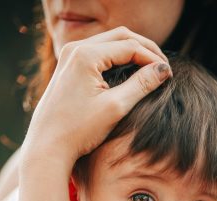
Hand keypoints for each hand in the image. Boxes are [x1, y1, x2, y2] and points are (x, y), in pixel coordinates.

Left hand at [21, 27, 170, 170]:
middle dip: (145, 49)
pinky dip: (117, 60)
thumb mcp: (115, 107)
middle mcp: (75, 49)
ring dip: (131, 52)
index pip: (130, 46)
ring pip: (109, 44)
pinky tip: (129, 72)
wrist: (47, 147)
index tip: (169, 74)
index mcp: (85, 55)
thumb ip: (142, 85)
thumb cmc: (78, 130)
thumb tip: (163, 69)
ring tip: (150, 68)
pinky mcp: (68, 69)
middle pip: (120, 37)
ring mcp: (69, 58)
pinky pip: (98, 54)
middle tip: (163, 66)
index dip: (153, 58)